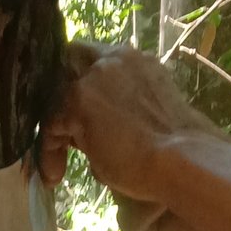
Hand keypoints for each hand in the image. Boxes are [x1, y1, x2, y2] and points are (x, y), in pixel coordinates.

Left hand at [40, 42, 225, 230]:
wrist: (182, 160)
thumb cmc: (178, 148)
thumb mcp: (149, 113)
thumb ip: (122, 107)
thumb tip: (97, 128)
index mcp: (136, 61)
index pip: (95, 58)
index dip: (81, 82)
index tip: (80, 116)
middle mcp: (114, 59)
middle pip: (69, 62)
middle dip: (60, 93)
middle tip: (61, 130)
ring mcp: (94, 77)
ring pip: (56, 95)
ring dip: (55, 128)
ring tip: (58, 162)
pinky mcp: (77, 101)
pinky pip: (50, 124)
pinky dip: (49, 150)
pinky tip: (56, 173)